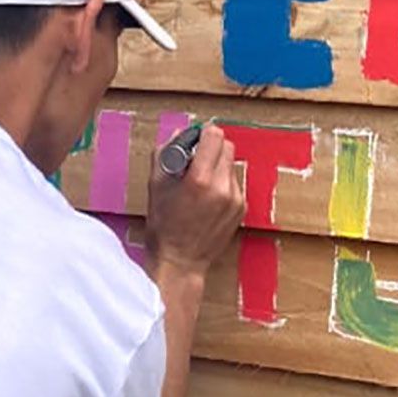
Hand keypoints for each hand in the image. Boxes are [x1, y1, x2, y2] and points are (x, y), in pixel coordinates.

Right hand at [145, 125, 244, 275]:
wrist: (180, 262)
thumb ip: (166, 153)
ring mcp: (235, 199)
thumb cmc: (164, 227)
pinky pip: (234, 183)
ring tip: (199, 184)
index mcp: (200, 180)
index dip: (203, 134)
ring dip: (217, 166)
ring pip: (231, 165)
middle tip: (195, 160)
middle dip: (211, 148)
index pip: (214, 136)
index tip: (195, 140)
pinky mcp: (242, 208)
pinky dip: (222, 183)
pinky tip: (207, 198)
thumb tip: (179, 134)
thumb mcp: (156, 185)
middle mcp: (222, 188)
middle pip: (227, 146)